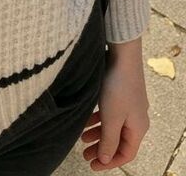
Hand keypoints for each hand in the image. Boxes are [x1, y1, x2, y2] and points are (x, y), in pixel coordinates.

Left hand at [79, 53, 149, 169]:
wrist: (121, 55)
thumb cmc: (117, 88)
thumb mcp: (111, 118)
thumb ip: (108, 140)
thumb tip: (104, 159)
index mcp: (138, 128)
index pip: (126, 153)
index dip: (110, 162)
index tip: (92, 166)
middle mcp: (136, 118)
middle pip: (118, 140)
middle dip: (101, 149)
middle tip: (84, 155)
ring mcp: (128, 105)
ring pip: (112, 126)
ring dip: (97, 134)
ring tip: (80, 138)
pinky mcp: (119, 93)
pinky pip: (108, 113)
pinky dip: (97, 119)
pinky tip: (83, 119)